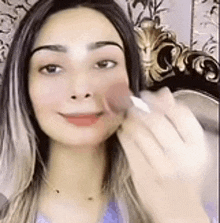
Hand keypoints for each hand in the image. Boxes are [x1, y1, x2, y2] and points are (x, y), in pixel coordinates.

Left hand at [117, 87, 210, 222]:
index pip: (180, 113)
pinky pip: (128, 145)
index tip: (149, 96)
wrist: (177, 208)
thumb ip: (177, 120)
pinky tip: (124, 130)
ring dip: (129, 119)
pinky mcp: (142, 174)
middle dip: (140, 107)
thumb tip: (164, 93)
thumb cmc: (184, 175)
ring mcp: (160, 166)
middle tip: (134, 104)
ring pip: (139, 131)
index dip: (160, 101)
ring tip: (128, 116)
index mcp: (197, 147)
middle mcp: (181, 156)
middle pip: (155, 120)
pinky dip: (123, 133)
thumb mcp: (189, 148)